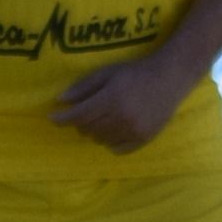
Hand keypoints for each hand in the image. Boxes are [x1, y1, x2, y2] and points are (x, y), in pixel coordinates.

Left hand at [49, 50, 188, 152]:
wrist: (169, 79)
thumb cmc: (135, 72)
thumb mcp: (107, 73)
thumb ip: (84, 87)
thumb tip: (61, 100)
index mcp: (111, 99)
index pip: (79, 115)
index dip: (62, 118)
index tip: (52, 117)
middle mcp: (122, 118)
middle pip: (88, 129)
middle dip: (80, 122)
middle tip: (83, 112)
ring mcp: (134, 131)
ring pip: (101, 140)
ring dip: (94, 132)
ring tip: (101, 119)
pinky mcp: (144, 139)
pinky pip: (117, 149)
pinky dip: (109, 142)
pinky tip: (113, 130)